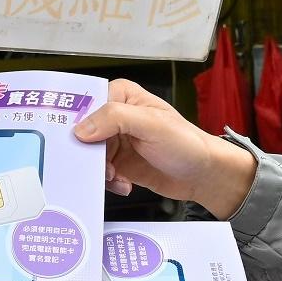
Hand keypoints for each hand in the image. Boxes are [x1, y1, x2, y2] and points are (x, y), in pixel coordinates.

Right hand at [74, 79, 257, 216]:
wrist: (203, 174)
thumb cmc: (186, 143)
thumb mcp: (152, 124)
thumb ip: (115, 118)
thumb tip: (81, 129)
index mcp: (120, 95)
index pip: (85, 104)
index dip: (78, 124)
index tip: (79, 144)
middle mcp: (114, 116)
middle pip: (82, 134)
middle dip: (88, 155)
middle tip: (101, 167)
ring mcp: (115, 141)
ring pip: (88, 157)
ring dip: (99, 172)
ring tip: (116, 177)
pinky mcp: (117, 163)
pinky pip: (99, 173)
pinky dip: (108, 183)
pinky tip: (125, 184)